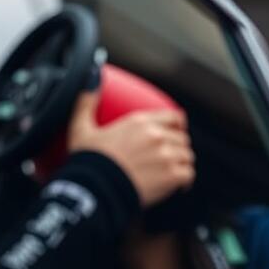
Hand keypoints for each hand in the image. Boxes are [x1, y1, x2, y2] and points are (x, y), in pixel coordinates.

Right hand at [67, 90, 193, 205]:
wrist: (95, 190)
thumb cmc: (88, 162)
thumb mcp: (81, 129)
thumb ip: (86, 103)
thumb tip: (91, 79)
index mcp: (140, 122)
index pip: (174, 117)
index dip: (178, 125)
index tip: (176, 132)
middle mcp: (157, 135)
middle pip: (182, 139)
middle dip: (178, 148)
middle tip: (169, 159)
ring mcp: (166, 155)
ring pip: (187, 156)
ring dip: (181, 164)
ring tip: (173, 172)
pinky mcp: (171, 176)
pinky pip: (188, 175)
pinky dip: (185, 181)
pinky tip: (178, 186)